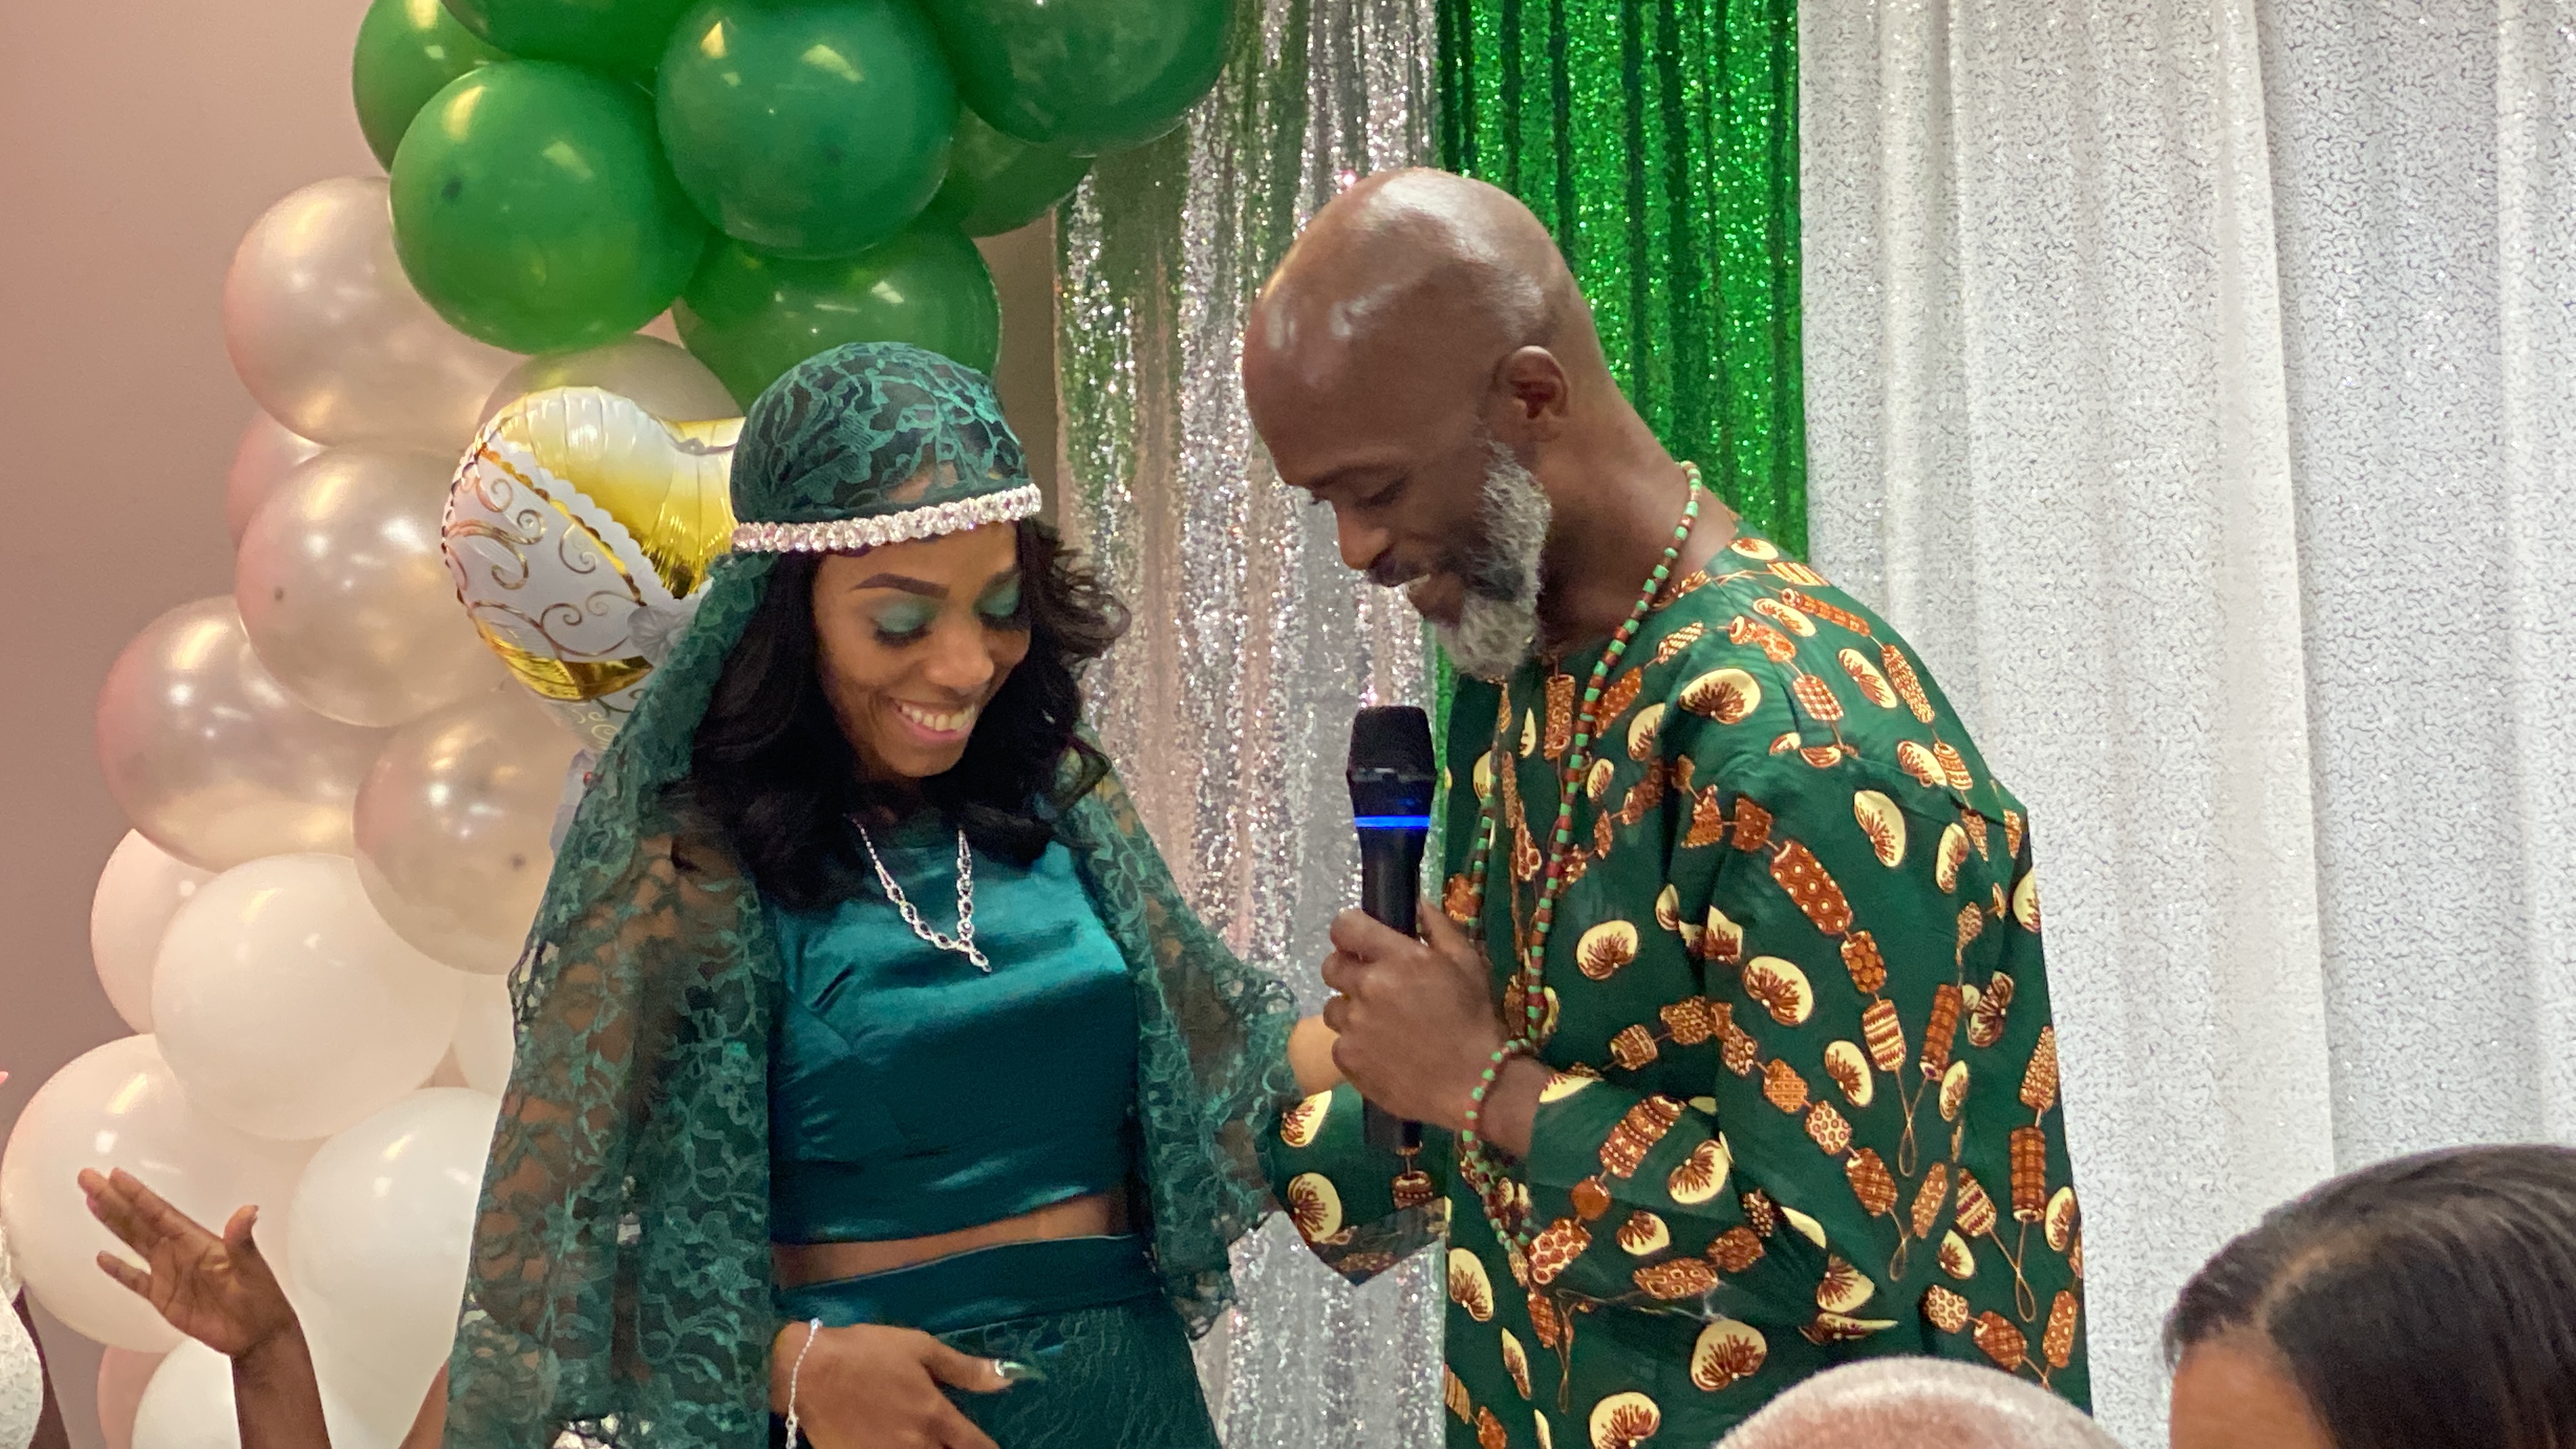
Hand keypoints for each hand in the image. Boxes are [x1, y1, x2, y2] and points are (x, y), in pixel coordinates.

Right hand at [80, 1168, 297, 1358]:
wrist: (255, 1334)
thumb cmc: (259, 1299)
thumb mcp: (251, 1268)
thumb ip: (242, 1241)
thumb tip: (249, 1211)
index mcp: (196, 1240)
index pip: (159, 1212)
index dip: (137, 1194)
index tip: (115, 1175)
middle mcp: (178, 1251)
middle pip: (139, 1220)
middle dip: (114, 1199)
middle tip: (89, 1178)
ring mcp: (169, 1272)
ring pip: (134, 1241)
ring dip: (113, 1223)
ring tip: (92, 1202)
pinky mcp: (163, 1297)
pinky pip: (135, 1279)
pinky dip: (119, 1269)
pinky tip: (102, 1257)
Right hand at [772, 1321, 1009, 1448]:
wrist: (807, 1372)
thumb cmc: (866, 1353)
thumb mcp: (920, 1348)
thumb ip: (964, 1369)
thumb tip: (1007, 1378)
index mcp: (935, 1417)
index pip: (977, 1448)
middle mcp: (917, 1446)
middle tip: (957, 1442)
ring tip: (932, 1443)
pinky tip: (905, 1446)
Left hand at [1319, 904, 1507, 1131]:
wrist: (1474, 1084)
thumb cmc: (1474, 1020)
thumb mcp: (1468, 963)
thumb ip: (1438, 927)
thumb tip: (1416, 903)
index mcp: (1397, 958)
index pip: (1345, 927)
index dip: (1349, 932)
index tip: (1359, 943)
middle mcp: (1368, 987)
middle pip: (1331, 966)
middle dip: (1348, 971)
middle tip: (1373, 987)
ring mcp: (1354, 1026)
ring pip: (1333, 1008)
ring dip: (1351, 1012)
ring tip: (1382, 1026)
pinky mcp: (1347, 1059)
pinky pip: (1339, 1043)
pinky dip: (1357, 1046)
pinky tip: (1384, 1054)